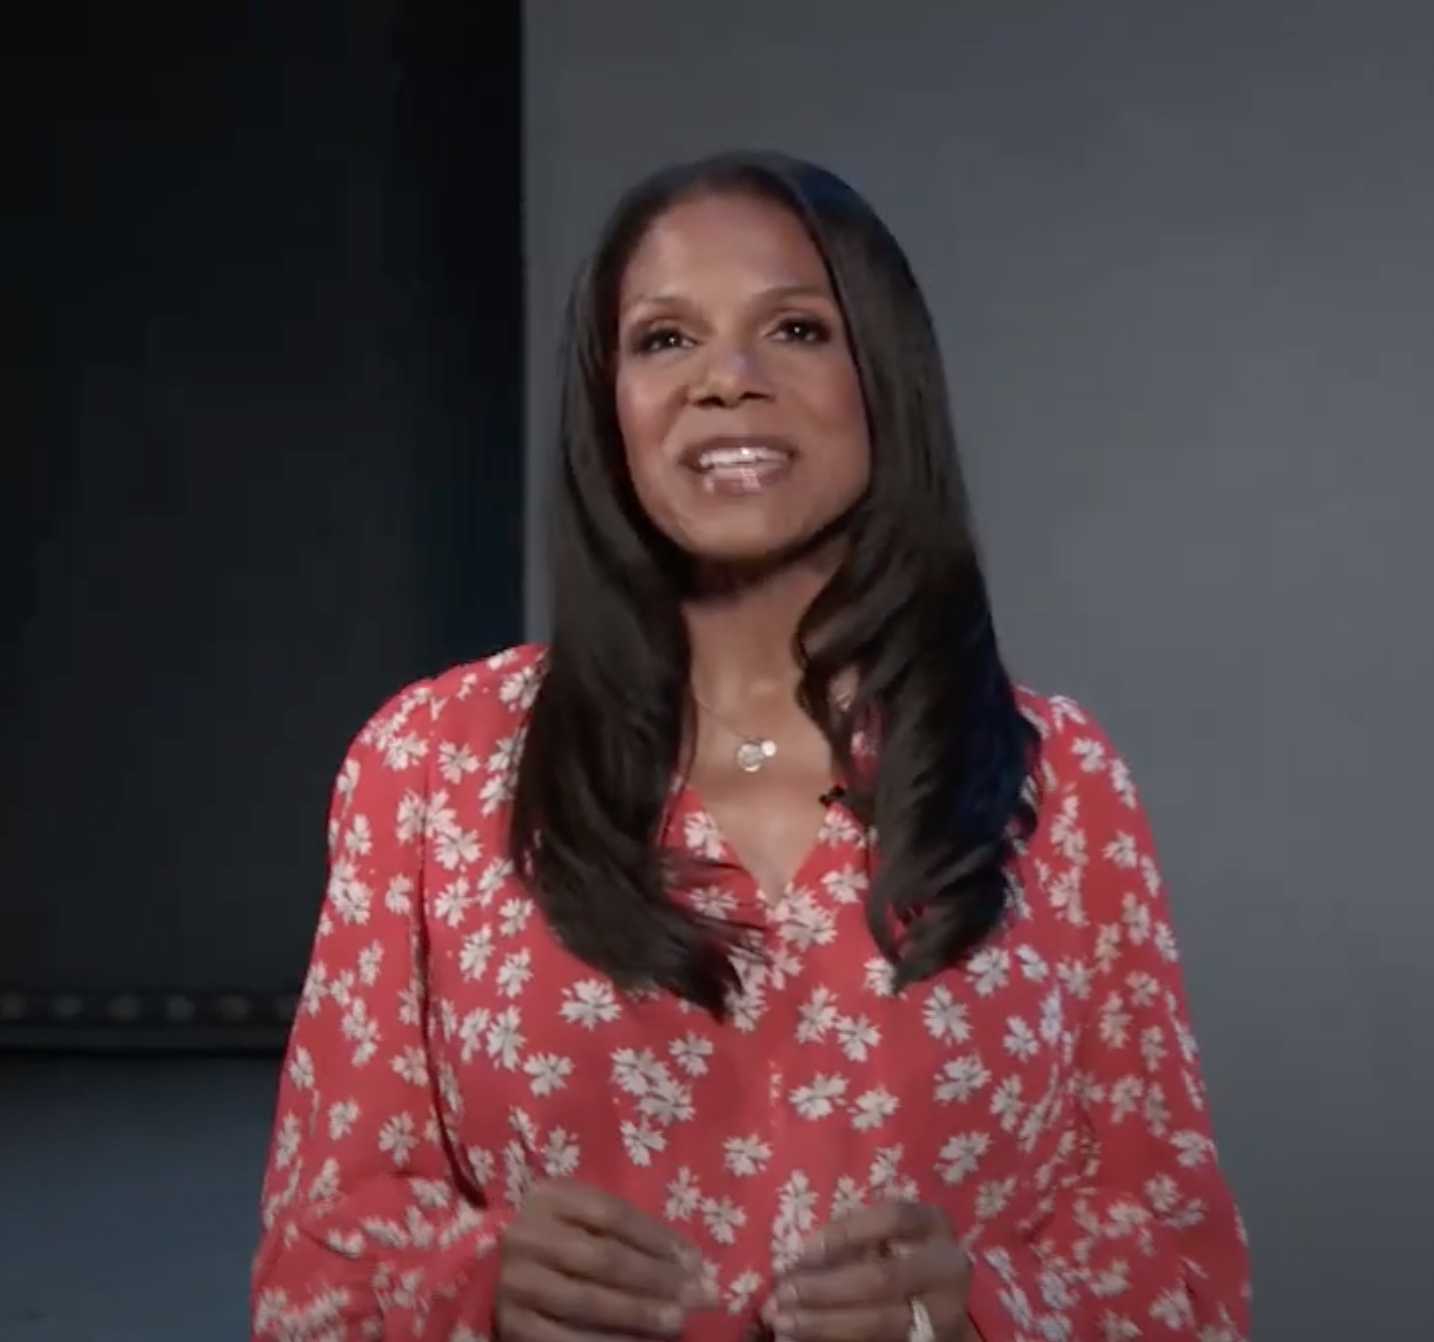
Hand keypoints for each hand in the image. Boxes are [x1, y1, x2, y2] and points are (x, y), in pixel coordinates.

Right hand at [496, 1179, 717, 1341]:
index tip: (697, 1262)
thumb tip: (688, 1261)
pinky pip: (565, 1340)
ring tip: (676, 1322)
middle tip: (701, 1295)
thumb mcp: (579, 1216)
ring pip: (588, 1300)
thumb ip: (623, 1230)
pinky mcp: (510, 1324)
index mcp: (550, 1196)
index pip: (615, 1215)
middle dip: (659, 1280)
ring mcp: (516, 1281)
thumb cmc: (552, 1240)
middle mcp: (528, 1233)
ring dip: (639, 1313)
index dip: (660, 1239)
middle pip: (606, 1258)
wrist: (488, 1272)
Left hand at [762, 1202, 972, 1341]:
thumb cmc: (895, 1254)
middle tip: (781, 1295)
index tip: (804, 1250)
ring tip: (783, 1322)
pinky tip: (802, 1340)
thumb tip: (793, 1264)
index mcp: (933, 1224)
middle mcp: (947, 1268)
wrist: (936, 1303)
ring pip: (880, 1323)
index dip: (845, 1232)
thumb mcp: (882, 1235)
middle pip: (882, 1278)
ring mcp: (945, 1314)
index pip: (892, 1218)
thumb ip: (848, 1242)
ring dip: (824, 1323)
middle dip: (824, 1288)